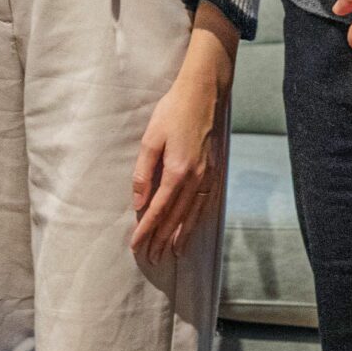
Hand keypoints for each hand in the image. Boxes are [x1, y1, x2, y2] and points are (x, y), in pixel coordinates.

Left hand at [131, 4, 239, 260]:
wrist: (203, 93)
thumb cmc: (173, 112)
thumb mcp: (151, 139)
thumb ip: (143, 173)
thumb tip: (138, 201)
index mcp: (177, 172)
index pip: (158, 210)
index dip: (146, 230)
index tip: (136, 245)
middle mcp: (195, 180)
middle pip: (176, 218)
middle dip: (162, 239)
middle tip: (152, 257)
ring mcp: (208, 177)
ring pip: (193, 215)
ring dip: (181, 235)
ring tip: (173, 252)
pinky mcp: (215, 172)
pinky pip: (206, 205)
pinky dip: (198, 221)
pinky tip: (192, 228)